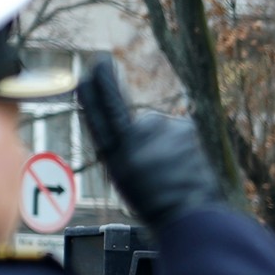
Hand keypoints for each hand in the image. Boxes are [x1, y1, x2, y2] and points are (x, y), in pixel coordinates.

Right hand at [78, 57, 224, 227]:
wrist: (189, 213)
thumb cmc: (156, 203)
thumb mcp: (128, 177)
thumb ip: (127, 147)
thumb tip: (139, 126)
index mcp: (114, 156)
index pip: (97, 117)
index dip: (90, 96)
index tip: (84, 76)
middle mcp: (132, 138)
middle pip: (117, 104)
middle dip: (105, 80)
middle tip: (100, 60)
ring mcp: (158, 129)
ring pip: (156, 127)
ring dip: (162, 141)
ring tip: (170, 169)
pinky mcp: (182, 126)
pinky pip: (178, 132)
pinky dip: (180, 145)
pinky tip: (185, 165)